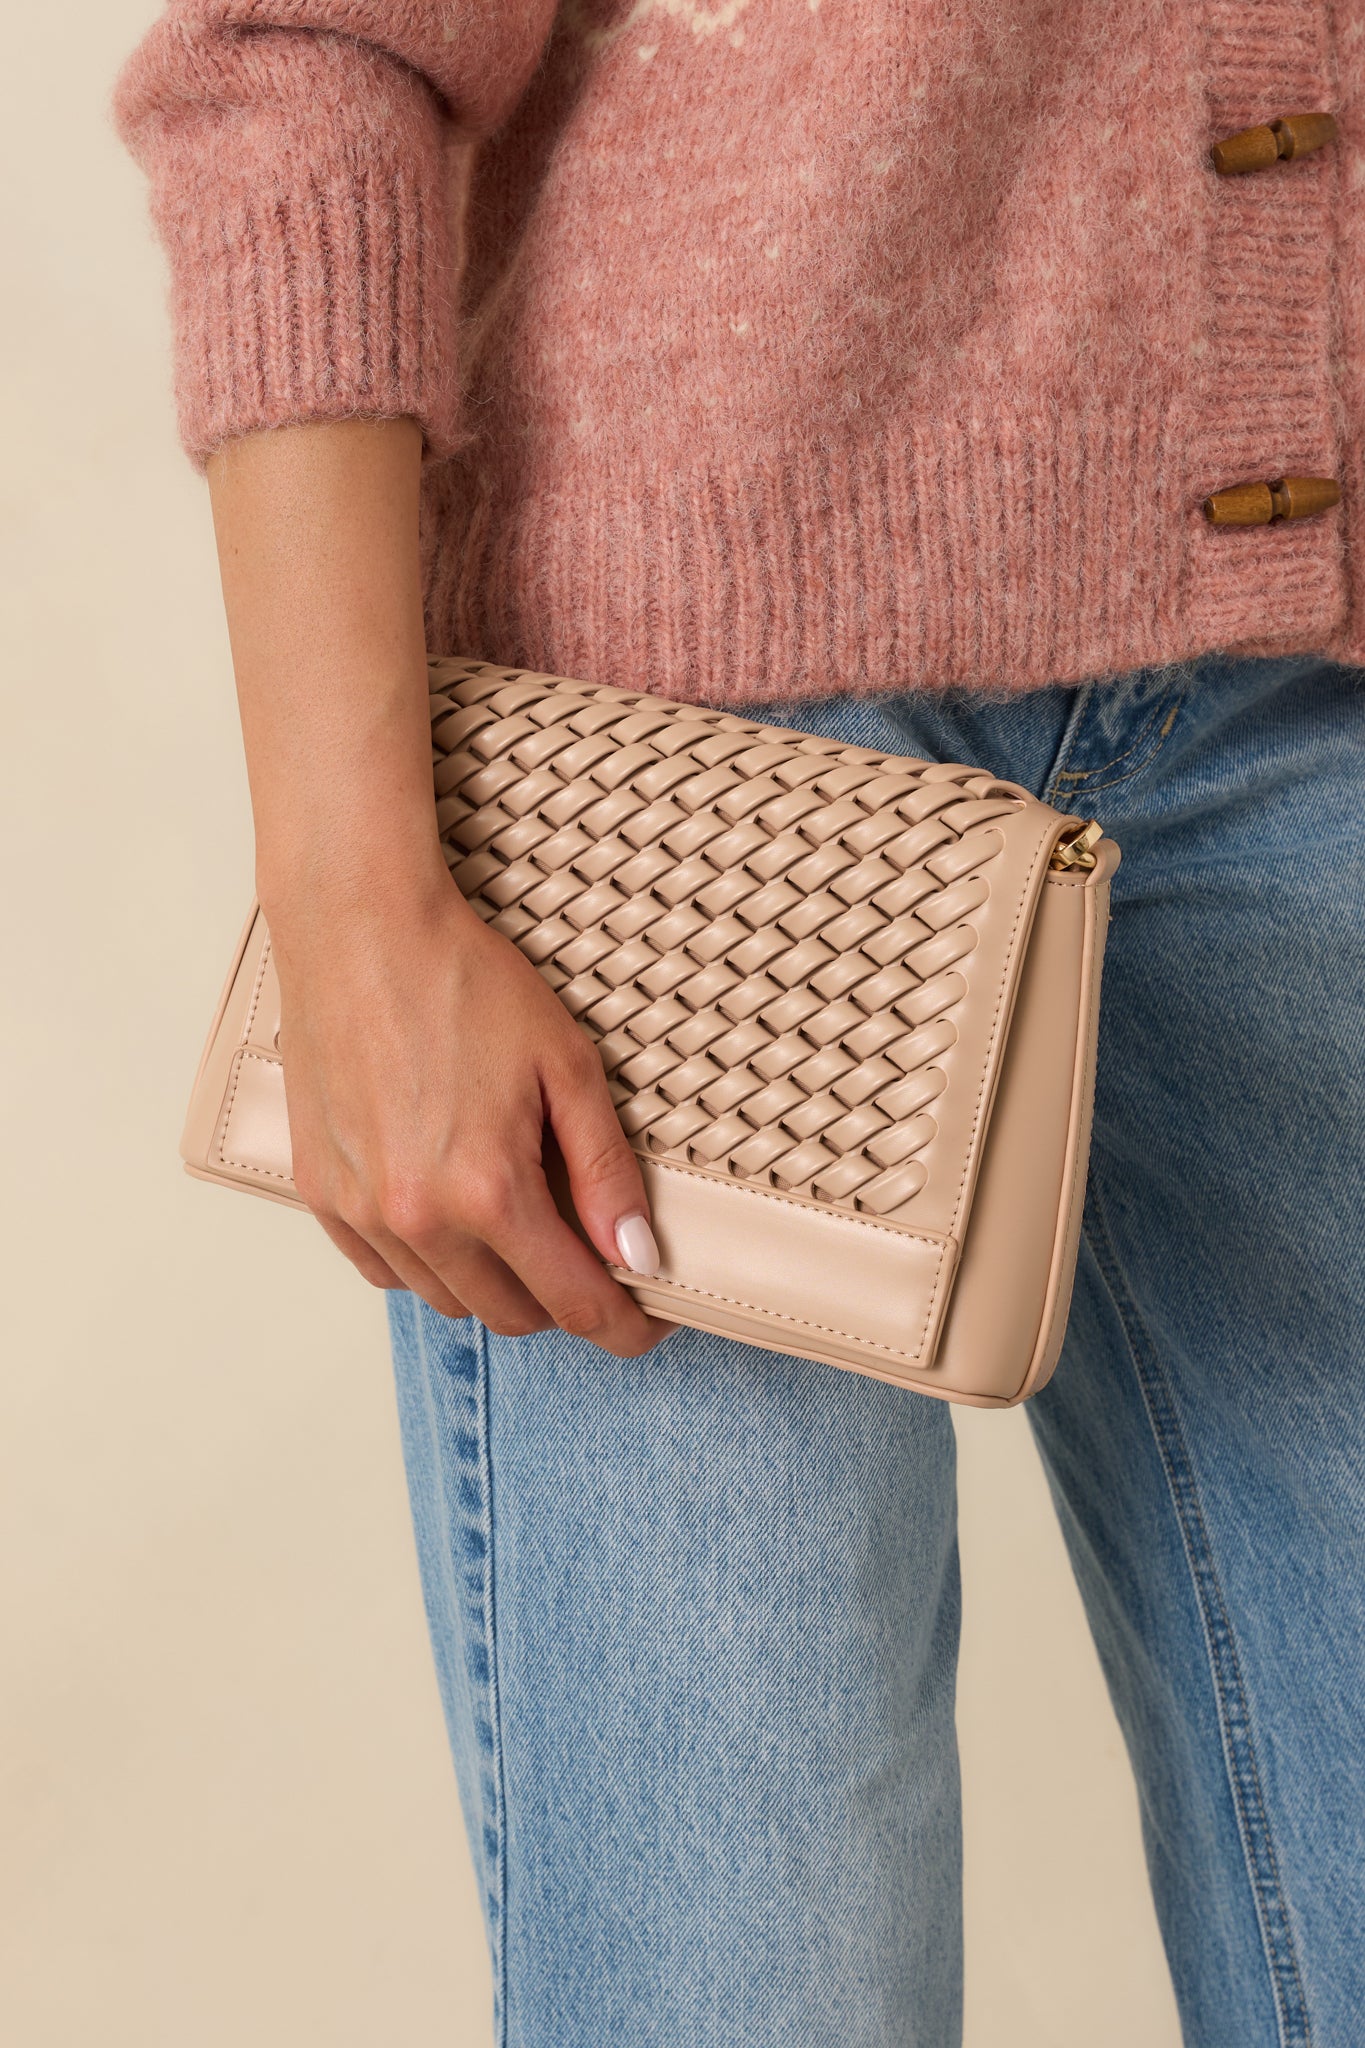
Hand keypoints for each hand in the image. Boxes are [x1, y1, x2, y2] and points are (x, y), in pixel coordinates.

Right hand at [269, 862, 669, 1356]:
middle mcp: (416, 1217)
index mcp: (487, 1191)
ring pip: (446, 1299)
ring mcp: (360, 1210)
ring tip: (523, 1228)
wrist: (360, 929)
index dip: (624, 1324)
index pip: (573, 1304)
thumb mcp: (567, 1067)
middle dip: (563, 1302)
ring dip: (496, 1285)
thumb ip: (605, 1172)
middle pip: (510, 1315)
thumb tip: (637, 1255)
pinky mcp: (322, 1193)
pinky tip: (453, 1219)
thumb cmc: (463, 981)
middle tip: (593, 1261)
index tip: (648, 1323)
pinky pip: (385, 1271)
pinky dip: (429, 1265)